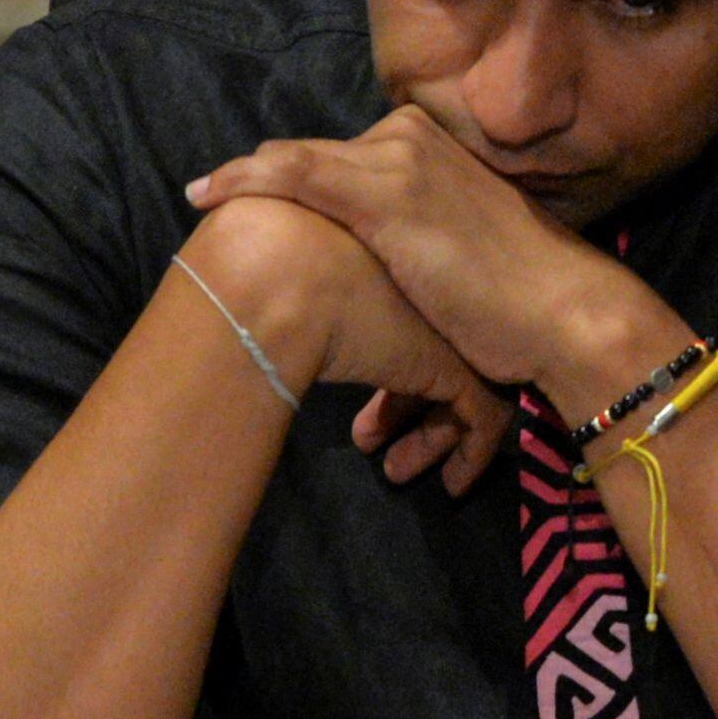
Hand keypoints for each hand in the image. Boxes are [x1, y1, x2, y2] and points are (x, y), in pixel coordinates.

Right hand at [182, 195, 509, 494]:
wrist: (280, 272)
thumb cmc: (258, 252)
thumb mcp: (269, 234)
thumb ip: (271, 253)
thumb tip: (234, 260)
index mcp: (389, 247)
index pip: (398, 301)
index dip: (374, 342)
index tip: (344, 382)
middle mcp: (428, 282)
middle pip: (428, 343)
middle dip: (401, 400)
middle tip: (366, 436)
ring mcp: (451, 323)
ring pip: (458, 383)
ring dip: (426, 432)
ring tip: (391, 467)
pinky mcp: (465, 367)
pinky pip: (483, 419)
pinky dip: (469, 453)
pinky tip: (447, 484)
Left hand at [185, 106, 679, 412]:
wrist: (562, 312)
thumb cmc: (514, 299)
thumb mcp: (456, 248)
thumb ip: (411, 235)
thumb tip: (374, 257)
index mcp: (428, 146)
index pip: (338, 155)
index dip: (288, 174)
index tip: (244, 192)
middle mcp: (410, 139)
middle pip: (313, 156)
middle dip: (265, 182)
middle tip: (211, 198)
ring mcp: (398, 162)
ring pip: (296, 161)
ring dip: (245, 182)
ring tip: (201, 195)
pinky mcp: (387, 195)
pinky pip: (297, 174)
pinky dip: (247, 178)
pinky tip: (207, 193)